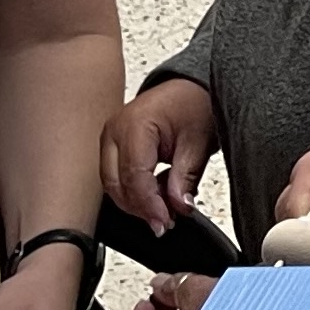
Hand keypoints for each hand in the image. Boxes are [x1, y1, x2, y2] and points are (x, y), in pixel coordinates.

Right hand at [102, 77, 216, 236]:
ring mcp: (110, 137)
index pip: (134, 176)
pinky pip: (117, 175)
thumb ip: (186, 177)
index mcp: (133, 124)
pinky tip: (159, 194)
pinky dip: (135, 190)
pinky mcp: (114, 145)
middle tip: (166, 221)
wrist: (193, 87)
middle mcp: (114, 130)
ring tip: (166, 208)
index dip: (149, 205)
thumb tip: (178, 207)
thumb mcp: (199, 141)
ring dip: (137, 201)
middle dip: (140, 207)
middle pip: (116, 184)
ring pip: (113, 183)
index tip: (164, 222)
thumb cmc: (196, 102)